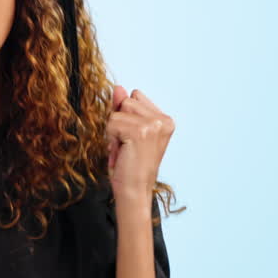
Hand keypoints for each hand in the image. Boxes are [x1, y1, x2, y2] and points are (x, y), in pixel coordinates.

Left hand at [107, 84, 173, 203]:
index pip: (135, 97)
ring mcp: (153, 125)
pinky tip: (122, 152)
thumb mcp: (127, 132)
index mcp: (166, 120)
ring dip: (114, 132)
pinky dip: (111, 139)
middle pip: (127, 101)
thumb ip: (123, 108)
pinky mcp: (140, 131)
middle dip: (119, 123)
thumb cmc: (130, 165)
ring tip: (125, 149)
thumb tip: (119, 87)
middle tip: (127, 146)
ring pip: (117, 112)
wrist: (133, 190)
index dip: (126, 117)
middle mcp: (163, 120)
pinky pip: (112, 122)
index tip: (132, 139)